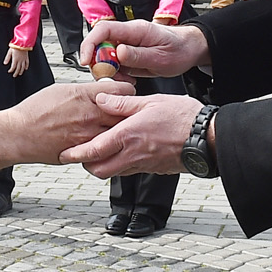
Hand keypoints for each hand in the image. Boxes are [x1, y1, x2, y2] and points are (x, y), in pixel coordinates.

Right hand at [0, 80, 138, 167]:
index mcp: (85, 95)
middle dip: (128, 112)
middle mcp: (90, 115)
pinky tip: (103, 143)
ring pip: (119, 133)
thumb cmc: (35, 111)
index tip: (124, 95)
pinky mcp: (84, 152)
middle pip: (126, 113)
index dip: (126, 93)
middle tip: (125, 113)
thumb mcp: (62, 89)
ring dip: (119, 131)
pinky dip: (107, 146)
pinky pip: (105, 149)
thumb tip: (103, 91)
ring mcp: (88, 136)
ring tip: (115, 129)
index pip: (123, 91)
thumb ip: (86, 91)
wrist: (18, 134)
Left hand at [6, 43, 29, 76]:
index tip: (9, 71)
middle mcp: (20, 60)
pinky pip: (27, 63)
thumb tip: (5, 63)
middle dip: (16, 73)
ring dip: (21, 71)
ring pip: (23, 67)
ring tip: (20, 74)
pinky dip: (26, 66)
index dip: (11, 70)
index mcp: (15, 59)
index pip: (13, 67)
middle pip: (18, 68)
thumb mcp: (9, 52)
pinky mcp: (26, 57)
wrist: (22, 43)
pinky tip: (25, 68)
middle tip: (14, 75)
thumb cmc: (15, 46)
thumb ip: (7, 58)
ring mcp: (24, 59)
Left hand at [65, 92, 200, 177]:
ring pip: (114, 173)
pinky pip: (130, 171)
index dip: (75, 154)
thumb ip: (122, 102)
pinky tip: (123, 152)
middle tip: (79, 155)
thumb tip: (100, 99)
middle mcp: (133, 154)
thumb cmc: (183, 117)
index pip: (94, 151)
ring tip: (99, 152)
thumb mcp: (150, 101)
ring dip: (103, 166)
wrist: (208, 138)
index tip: (64, 154)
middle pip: (99, 170)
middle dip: (86, 166)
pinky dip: (120, 165)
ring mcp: (144, 164)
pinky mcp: (153, 169)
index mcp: (128, 135)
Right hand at [79, 18, 209, 78]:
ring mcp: (127, 44)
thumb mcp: (161, 57)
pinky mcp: (128, 54)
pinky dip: (117, 74)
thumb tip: (119, 52)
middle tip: (111, 77)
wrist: (189, 49)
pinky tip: (129, 79)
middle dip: (99, 63)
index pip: (103, 30)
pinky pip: (114, 64)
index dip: (90, 44)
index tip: (86, 60)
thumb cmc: (179, 49)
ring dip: (109, 71)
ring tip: (126, 79)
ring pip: (105, 57)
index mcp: (136, 30)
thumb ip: (139, 56)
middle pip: (100, 45)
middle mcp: (128, 35)